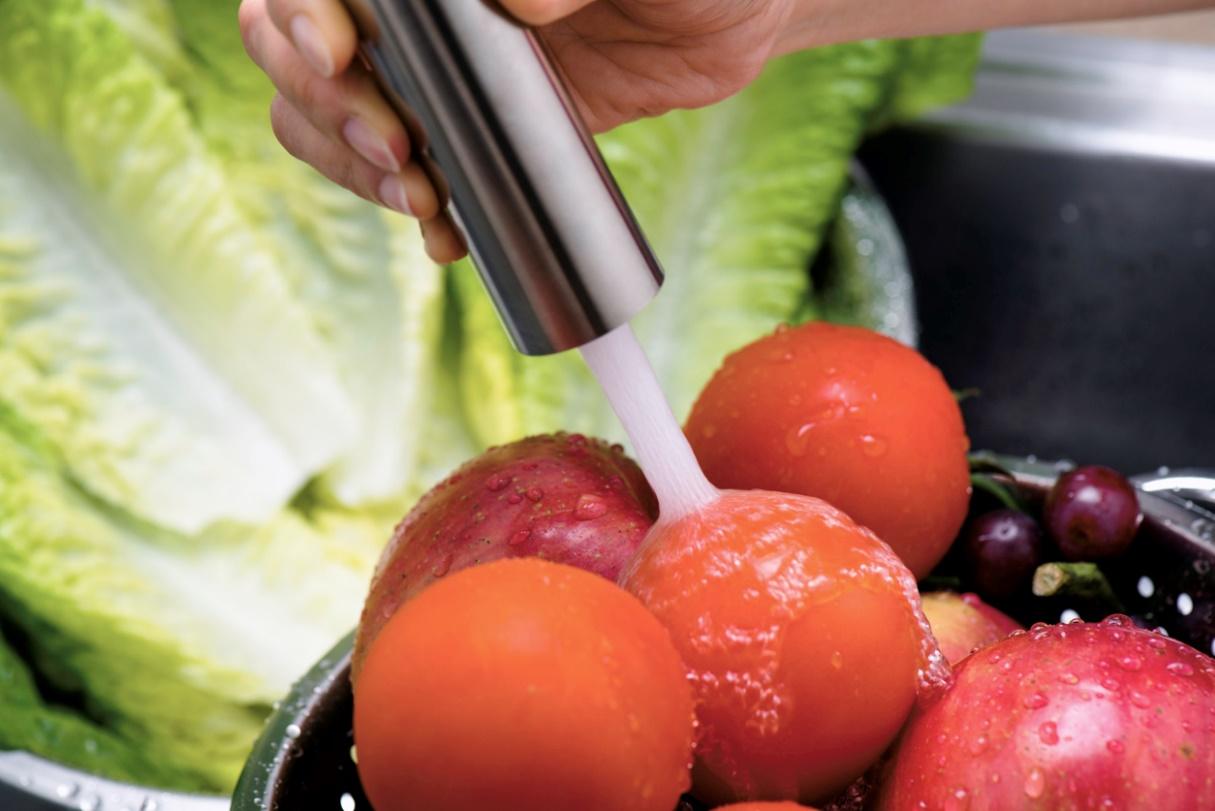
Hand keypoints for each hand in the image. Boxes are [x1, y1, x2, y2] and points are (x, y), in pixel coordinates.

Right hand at [238, 0, 793, 262]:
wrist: (730, 22)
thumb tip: (513, 1)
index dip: (301, 15)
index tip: (341, 59)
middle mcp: (415, 9)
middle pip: (291, 46)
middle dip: (324, 107)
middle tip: (398, 153)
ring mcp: (434, 70)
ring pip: (328, 116)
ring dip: (349, 166)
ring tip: (423, 199)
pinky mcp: (470, 132)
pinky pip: (405, 174)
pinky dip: (412, 213)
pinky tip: (447, 234)